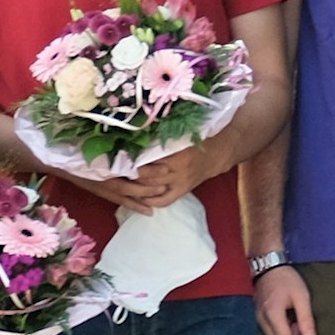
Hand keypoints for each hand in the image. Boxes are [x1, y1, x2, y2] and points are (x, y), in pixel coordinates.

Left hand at [97, 142, 213, 212]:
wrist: (218, 151)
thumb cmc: (198, 137)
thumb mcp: (180, 134)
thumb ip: (160, 137)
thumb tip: (135, 136)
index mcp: (176, 155)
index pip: (148, 161)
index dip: (131, 160)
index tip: (119, 157)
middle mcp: (177, 171)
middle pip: (146, 177)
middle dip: (130, 175)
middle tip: (116, 171)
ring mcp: (180, 183)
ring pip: (152, 189)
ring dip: (136, 187)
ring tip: (124, 182)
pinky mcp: (183, 190)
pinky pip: (164, 200)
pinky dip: (150, 200)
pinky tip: (140, 196)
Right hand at [255, 264, 317, 334]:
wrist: (268, 267)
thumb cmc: (286, 279)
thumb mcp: (301, 296)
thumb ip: (306, 318)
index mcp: (273, 314)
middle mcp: (260, 320)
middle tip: (302, 327)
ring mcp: (255, 319)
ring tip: (293, 324)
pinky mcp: (254, 318)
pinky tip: (283, 323)